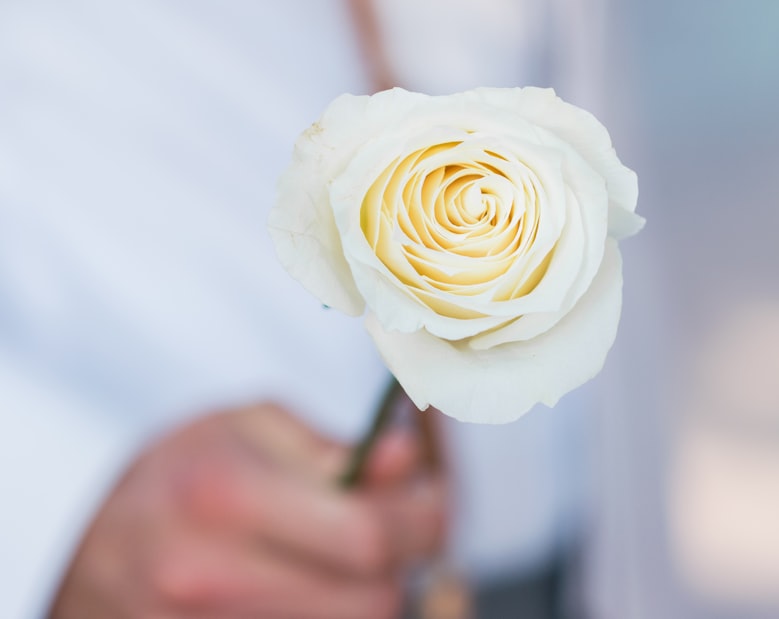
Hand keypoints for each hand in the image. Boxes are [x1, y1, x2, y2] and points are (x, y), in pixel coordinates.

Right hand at [49, 402, 445, 618]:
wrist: (93, 548)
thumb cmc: (179, 473)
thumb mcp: (247, 427)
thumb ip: (331, 446)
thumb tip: (407, 460)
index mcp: (222, 496)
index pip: (366, 536)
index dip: (424, 520)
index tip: (436, 501)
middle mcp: (209, 575)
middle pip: (370, 601)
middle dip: (406, 563)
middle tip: (405, 529)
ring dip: (373, 595)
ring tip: (356, 556)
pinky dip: (336, 615)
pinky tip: (324, 587)